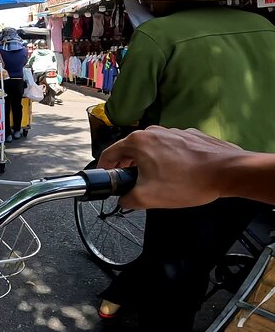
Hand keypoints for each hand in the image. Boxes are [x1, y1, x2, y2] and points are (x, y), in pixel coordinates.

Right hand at [97, 126, 243, 208]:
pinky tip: (177, 175)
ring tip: (157, 182)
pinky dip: (167, 160)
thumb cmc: (188, 182)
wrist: (228, 172)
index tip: (107, 180)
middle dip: (127, 167)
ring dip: (148, 163)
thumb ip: (127, 199)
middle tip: (132, 185)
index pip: (108, 153)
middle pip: (129, 150)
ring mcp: (173, 132)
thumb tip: (123, 199)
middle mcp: (153, 132)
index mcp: (138, 142)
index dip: (104, 169)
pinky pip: (170, 148)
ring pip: (150, 149)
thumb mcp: (148, 198)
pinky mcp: (189, 136)